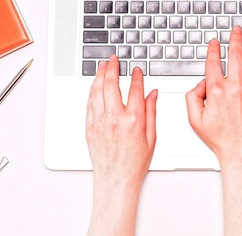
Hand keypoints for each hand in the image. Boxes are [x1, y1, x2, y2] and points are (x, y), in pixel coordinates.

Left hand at [86, 55, 157, 189]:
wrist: (116, 180)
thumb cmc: (135, 163)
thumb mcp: (151, 137)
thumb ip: (152, 112)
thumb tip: (152, 94)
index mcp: (134, 120)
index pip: (134, 89)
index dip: (136, 76)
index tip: (136, 70)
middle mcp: (115, 119)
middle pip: (111, 84)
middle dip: (112, 68)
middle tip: (113, 59)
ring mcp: (100, 122)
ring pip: (97, 91)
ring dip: (99, 76)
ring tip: (102, 66)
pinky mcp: (90, 128)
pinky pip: (89, 104)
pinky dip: (92, 91)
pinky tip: (95, 85)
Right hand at [185, 26, 241, 167]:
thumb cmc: (221, 139)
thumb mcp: (195, 119)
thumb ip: (192, 97)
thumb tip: (200, 83)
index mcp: (216, 91)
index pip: (214, 61)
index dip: (214, 48)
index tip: (215, 42)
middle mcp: (235, 87)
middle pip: (236, 54)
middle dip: (235, 38)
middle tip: (236, 29)